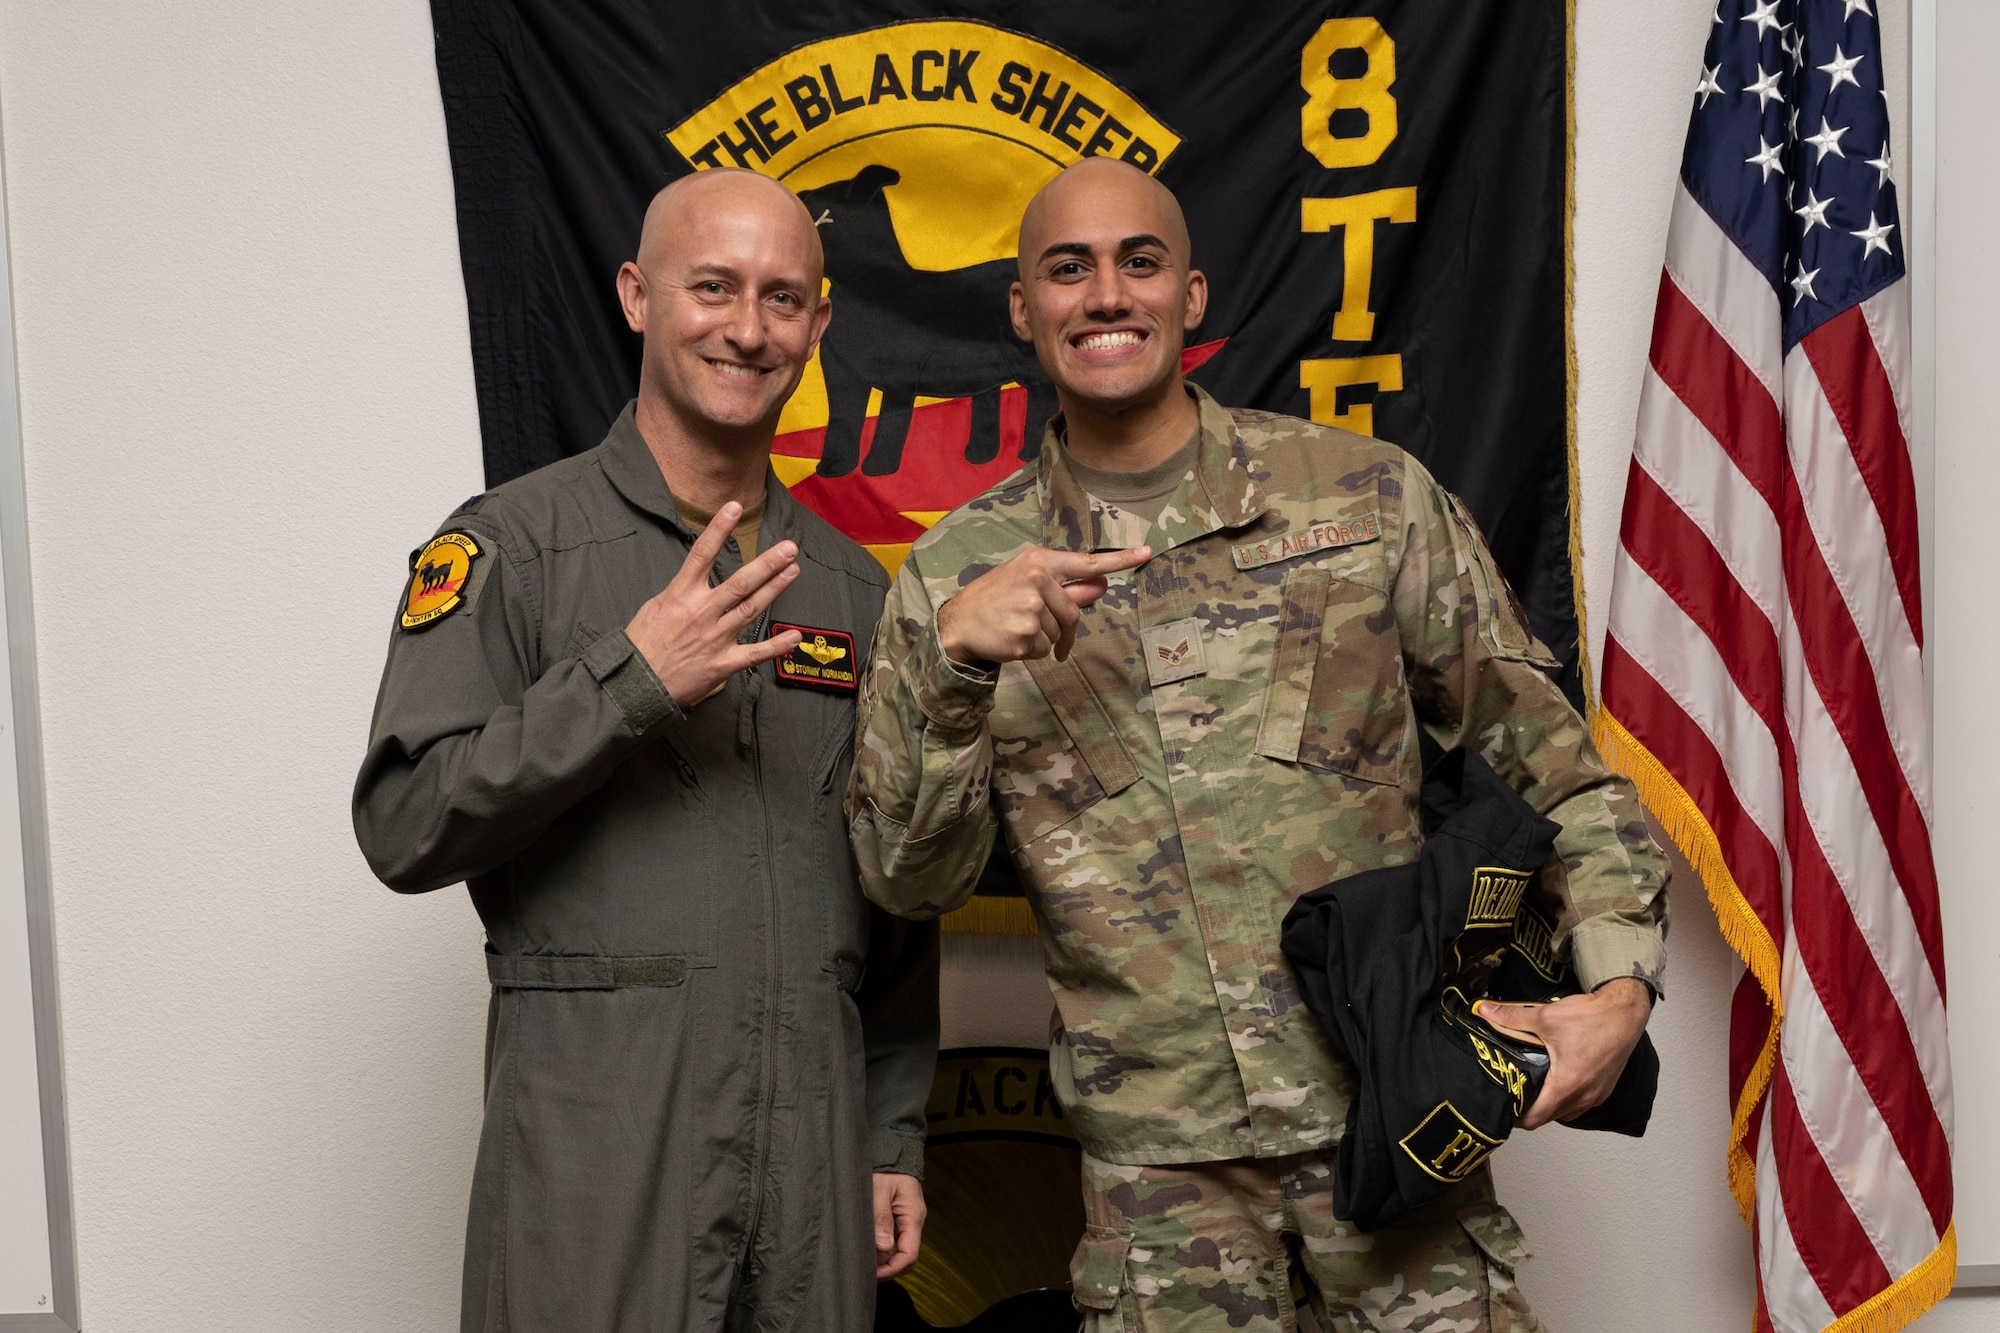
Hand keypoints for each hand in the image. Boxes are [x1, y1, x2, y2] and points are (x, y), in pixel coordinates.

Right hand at [625, 502, 800, 704]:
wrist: (635, 684)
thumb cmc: (642, 645)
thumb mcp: (654, 607)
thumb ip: (680, 592)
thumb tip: (696, 578)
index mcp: (680, 595)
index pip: (702, 554)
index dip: (719, 529)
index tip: (734, 507)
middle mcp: (701, 613)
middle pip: (740, 582)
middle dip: (767, 563)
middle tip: (789, 547)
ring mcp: (714, 638)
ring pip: (751, 609)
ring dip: (775, 588)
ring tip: (793, 570)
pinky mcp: (722, 664)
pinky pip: (754, 654)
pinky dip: (776, 646)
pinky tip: (795, 636)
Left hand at [872, 1172, 925, 1279]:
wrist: (891, 1148)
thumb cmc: (886, 1166)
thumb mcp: (879, 1189)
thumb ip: (881, 1218)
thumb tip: (884, 1248)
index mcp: (913, 1216)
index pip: (910, 1255)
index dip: (892, 1269)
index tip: (873, 1273)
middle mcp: (912, 1221)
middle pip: (905, 1256)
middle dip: (887, 1267)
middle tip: (863, 1270)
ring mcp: (906, 1219)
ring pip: (898, 1249)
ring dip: (882, 1258)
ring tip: (862, 1260)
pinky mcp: (898, 1216)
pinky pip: (893, 1239)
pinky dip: (881, 1247)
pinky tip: (866, 1247)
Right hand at [935, 546, 1152, 664]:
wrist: (959, 623)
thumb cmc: (996, 598)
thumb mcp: (1027, 581)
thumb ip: (1067, 585)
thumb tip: (1103, 586)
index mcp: (1039, 562)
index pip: (1087, 562)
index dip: (1119, 560)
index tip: (1146, 553)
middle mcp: (1037, 580)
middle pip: (1074, 611)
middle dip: (1062, 625)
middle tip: (1036, 625)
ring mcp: (1032, 609)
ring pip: (1060, 634)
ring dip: (1044, 638)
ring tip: (1015, 627)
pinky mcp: (1026, 636)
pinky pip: (1046, 650)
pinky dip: (1033, 651)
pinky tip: (1012, 639)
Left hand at [1477, 977, 1652, 1129]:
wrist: (1626, 1012)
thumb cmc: (1593, 1018)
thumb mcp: (1546, 1017)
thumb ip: (1511, 1017)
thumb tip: (1485, 1011)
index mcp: (1567, 1086)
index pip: (1534, 1119)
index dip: (1514, 1117)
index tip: (1503, 1106)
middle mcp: (1584, 1097)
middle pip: (1548, 1117)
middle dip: (1529, 1110)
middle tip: (1513, 1092)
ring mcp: (1597, 1095)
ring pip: (1566, 1112)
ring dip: (1549, 1105)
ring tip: (1532, 1086)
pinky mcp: (1605, 1088)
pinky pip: (1580, 1103)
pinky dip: (1566, 1098)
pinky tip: (1556, 1079)